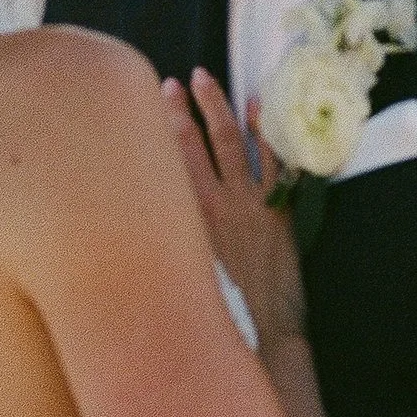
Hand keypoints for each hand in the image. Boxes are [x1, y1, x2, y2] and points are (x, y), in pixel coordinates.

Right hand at [164, 67, 305, 347]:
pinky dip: (266, 133)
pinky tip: (260, 109)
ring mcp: (247, 203)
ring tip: (207, 82)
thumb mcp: (178, 276)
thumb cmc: (217, 315)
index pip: (163, 162)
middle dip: (180, 110)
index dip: (153, 130)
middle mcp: (211, 203)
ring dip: (218, 109)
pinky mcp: (277, 210)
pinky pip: (274, 161)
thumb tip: (138, 228)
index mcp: (182, 220)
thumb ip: (162, 244)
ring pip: (229, 143)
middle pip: (190, 143)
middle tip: (173, 84)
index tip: (145, 108)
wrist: (262, 333)